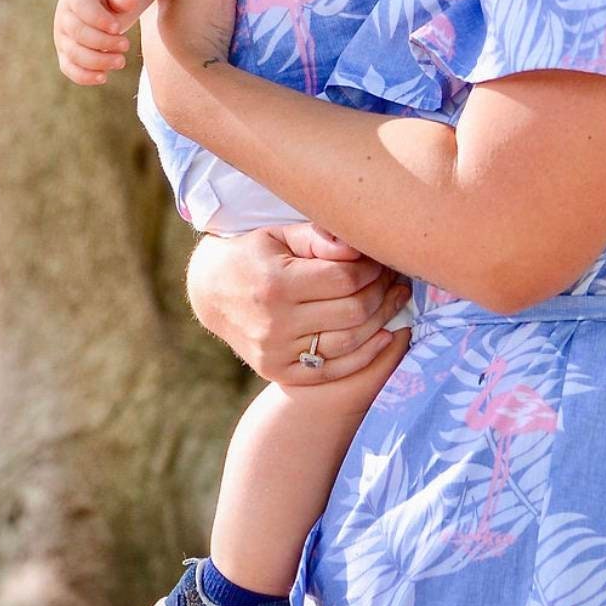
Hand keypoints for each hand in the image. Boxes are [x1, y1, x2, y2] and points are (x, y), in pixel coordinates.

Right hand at [54, 0, 141, 85]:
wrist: (96, 1)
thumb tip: (131, 2)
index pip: (83, 8)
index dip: (99, 19)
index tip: (118, 27)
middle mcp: (64, 18)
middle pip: (79, 33)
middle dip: (103, 42)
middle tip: (126, 45)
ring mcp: (62, 38)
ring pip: (74, 54)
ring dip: (98, 61)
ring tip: (121, 61)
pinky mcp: (65, 54)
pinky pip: (69, 69)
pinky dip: (84, 76)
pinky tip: (104, 77)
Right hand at [187, 220, 412, 383]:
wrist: (211, 292)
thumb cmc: (254, 254)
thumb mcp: (280, 234)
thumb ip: (319, 238)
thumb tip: (357, 249)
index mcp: (277, 284)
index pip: (345, 279)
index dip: (372, 269)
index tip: (381, 261)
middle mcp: (275, 323)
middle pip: (352, 312)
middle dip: (381, 293)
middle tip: (392, 279)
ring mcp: (276, 352)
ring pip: (348, 343)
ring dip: (381, 321)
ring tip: (394, 301)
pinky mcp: (278, 372)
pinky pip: (333, 370)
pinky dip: (364, 355)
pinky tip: (384, 335)